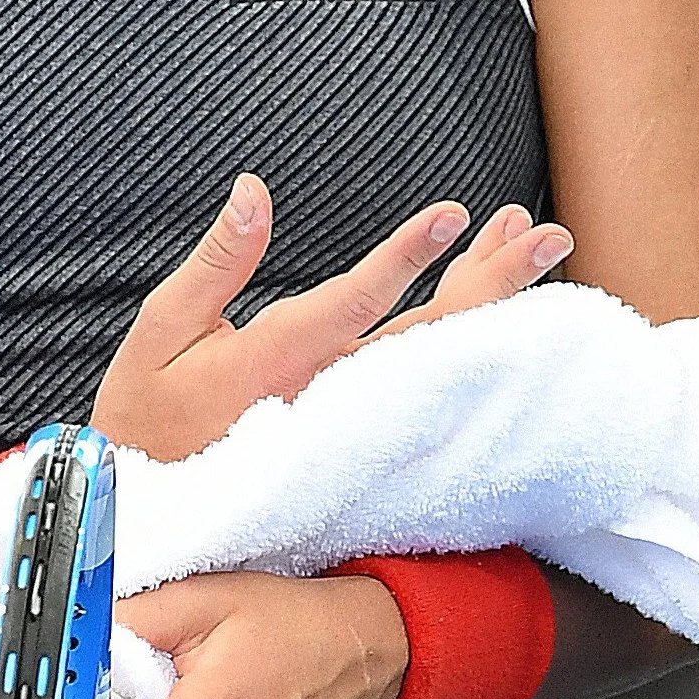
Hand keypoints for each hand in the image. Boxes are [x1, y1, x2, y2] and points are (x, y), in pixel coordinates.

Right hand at [91, 173, 572, 459]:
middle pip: (429, 335)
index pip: (356, 305)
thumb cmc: (148, 412)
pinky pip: (434, 381)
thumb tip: (254, 189)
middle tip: (550, 231)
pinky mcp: (364, 429)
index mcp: (281, 363)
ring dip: (492, 298)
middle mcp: (331, 394)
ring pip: (440, 356)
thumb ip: (217, 259)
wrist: (152, 510)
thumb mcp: (163, 329)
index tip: (454, 215)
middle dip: (493, 279)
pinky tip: (502, 300)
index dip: (404, 259)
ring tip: (538, 243)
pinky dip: (471, 333)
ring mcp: (354, 417)